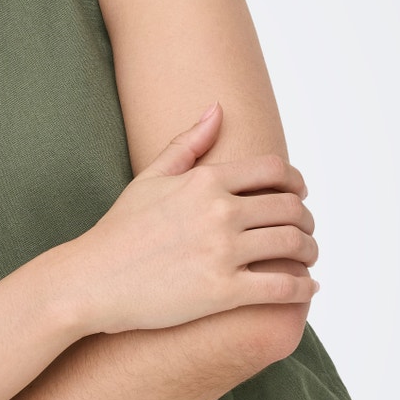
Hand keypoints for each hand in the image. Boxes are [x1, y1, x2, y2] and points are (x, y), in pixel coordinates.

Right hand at [61, 102, 319, 336]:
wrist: (90, 280)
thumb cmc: (118, 232)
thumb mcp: (149, 179)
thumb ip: (187, 143)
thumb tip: (217, 108)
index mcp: (205, 181)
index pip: (274, 171)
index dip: (296, 183)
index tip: (299, 196)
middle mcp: (219, 211)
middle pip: (290, 208)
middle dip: (306, 221)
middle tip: (306, 233)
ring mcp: (221, 252)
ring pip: (292, 245)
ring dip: (310, 252)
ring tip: (307, 260)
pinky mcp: (221, 291)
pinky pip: (281, 287)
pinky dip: (303, 289)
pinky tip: (306, 290)